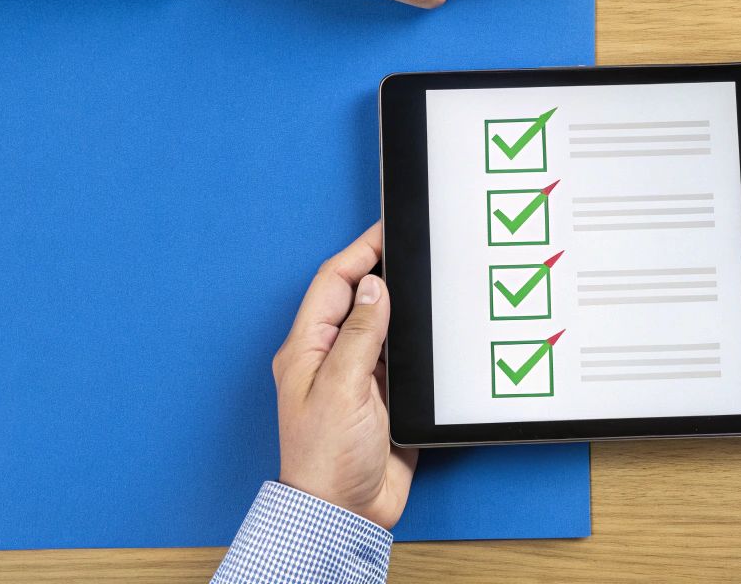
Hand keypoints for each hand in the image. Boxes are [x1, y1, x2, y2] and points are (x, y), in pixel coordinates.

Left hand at [271, 223, 414, 527]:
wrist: (346, 512)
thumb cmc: (326, 459)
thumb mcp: (342, 388)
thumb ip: (360, 335)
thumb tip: (375, 287)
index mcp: (307, 348)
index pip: (334, 283)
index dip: (360, 251)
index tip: (388, 228)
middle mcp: (331, 357)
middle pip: (359, 298)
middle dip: (384, 270)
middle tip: (416, 248)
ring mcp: (358, 376)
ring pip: (383, 324)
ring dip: (403, 305)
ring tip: (428, 280)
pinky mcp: (384, 396)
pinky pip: (401, 355)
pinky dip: (416, 339)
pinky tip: (432, 330)